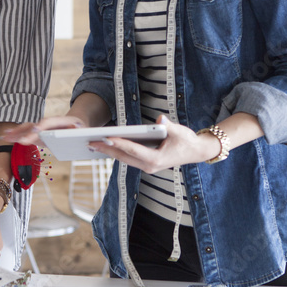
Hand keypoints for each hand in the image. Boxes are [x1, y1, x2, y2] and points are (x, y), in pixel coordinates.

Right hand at [3, 115, 86, 145]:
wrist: (78, 122)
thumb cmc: (83, 130)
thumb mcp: (85, 133)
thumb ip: (81, 137)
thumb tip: (83, 144)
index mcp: (63, 122)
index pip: (50, 123)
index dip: (42, 127)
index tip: (35, 131)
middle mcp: (50, 123)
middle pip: (35, 126)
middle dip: (25, 132)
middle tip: (17, 139)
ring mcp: (43, 127)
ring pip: (28, 128)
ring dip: (16, 132)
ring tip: (5, 135)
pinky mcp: (39, 132)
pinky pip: (26, 132)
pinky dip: (17, 134)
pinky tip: (7, 136)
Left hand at [87, 115, 221, 173]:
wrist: (196, 151)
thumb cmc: (188, 140)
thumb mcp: (180, 131)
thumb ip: (169, 126)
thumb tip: (160, 119)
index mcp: (157, 159)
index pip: (133, 150)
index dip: (119, 143)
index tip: (105, 138)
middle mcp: (150, 166)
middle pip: (124, 157)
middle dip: (107, 149)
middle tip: (90, 142)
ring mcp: (147, 167)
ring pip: (124, 159)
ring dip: (109, 152)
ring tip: (93, 145)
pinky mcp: (147, 164)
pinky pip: (128, 158)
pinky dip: (117, 152)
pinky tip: (106, 146)